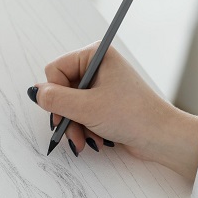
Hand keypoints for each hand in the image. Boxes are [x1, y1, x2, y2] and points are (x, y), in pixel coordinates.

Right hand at [29, 43, 197, 180]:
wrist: (162, 137)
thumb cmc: (133, 115)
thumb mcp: (87, 108)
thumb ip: (55, 100)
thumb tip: (35, 92)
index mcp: (96, 55)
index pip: (55, 70)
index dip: (54, 94)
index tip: (61, 114)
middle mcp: (99, 67)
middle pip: (62, 90)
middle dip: (66, 116)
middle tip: (71, 133)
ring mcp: (103, 86)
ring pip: (71, 106)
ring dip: (75, 127)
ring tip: (86, 142)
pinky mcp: (107, 104)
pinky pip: (83, 115)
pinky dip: (86, 130)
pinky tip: (96, 141)